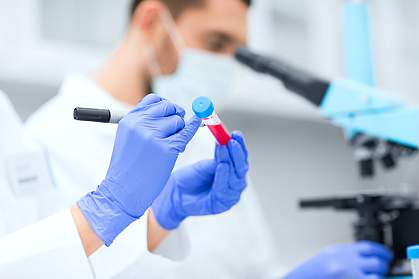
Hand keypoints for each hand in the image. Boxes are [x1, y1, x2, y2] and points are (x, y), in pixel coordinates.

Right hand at [78, 94, 200, 245]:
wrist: (122, 191)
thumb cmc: (128, 167)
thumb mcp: (128, 138)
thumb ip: (144, 123)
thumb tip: (170, 111)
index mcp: (130, 120)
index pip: (154, 100)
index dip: (166, 106)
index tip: (170, 113)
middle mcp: (141, 124)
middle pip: (169, 108)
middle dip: (176, 116)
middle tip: (176, 128)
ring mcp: (154, 136)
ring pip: (178, 122)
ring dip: (180, 132)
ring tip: (171, 146)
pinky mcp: (167, 149)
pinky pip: (186, 133)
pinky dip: (194, 128)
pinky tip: (198, 124)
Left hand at [152, 131, 248, 229]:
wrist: (176, 193)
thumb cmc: (191, 178)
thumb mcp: (207, 164)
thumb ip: (220, 157)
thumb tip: (228, 140)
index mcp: (233, 172)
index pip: (241, 157)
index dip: (240, 145)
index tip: (236, 134)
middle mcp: (235, 184)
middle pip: (241, 168)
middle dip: (237, 153)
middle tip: (231, 141)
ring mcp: (230, 195)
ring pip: (235, 178)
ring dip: (230, 161)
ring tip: (224, 149)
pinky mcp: (222, 204)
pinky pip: (224, 189)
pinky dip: (223, 176)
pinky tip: (221, 166)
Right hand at [284, 241, 392, 278]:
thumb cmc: (312, 272)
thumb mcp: (329, 256)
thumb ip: (346, 254)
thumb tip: (365, 256)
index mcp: (341, 251)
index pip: (369, 247)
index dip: (381, 251)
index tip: (386, 255)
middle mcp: (346, 262)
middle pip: (376, 261)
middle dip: (382, 266)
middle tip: (383, 268)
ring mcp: (350, 275)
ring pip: (376, 275)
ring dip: (378, 276)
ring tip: (375, 276)